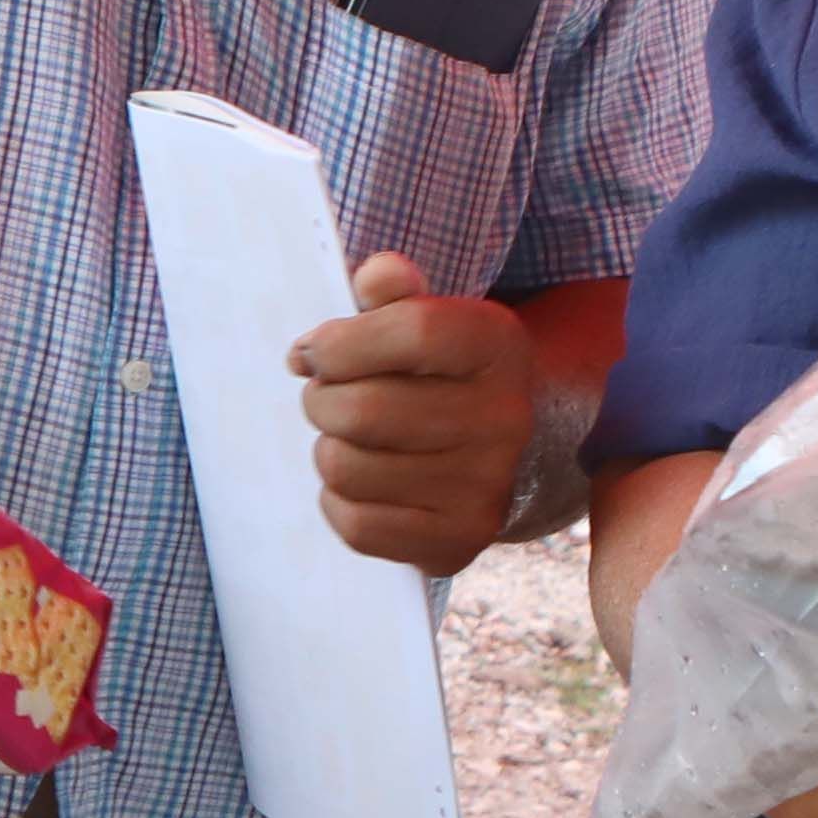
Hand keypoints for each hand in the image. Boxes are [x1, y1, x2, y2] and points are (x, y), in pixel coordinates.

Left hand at [290, 252, 539, 575]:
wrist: (497, 446)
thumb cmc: (437, 371)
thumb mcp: (425, 316)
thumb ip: (393, 290)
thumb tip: (373, 277)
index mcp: (496, 345)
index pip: (411, 331)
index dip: (340, 342)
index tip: (314, 352)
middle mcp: (503, 418)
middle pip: (364, 410)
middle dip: (320, 400)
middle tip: (326, 397)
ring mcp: (485, 486)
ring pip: (347, 469)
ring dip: (329, 450)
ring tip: (349, 439)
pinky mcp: (458, 540)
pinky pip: (356, 525)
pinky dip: (337, 502)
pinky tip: (361, 482)